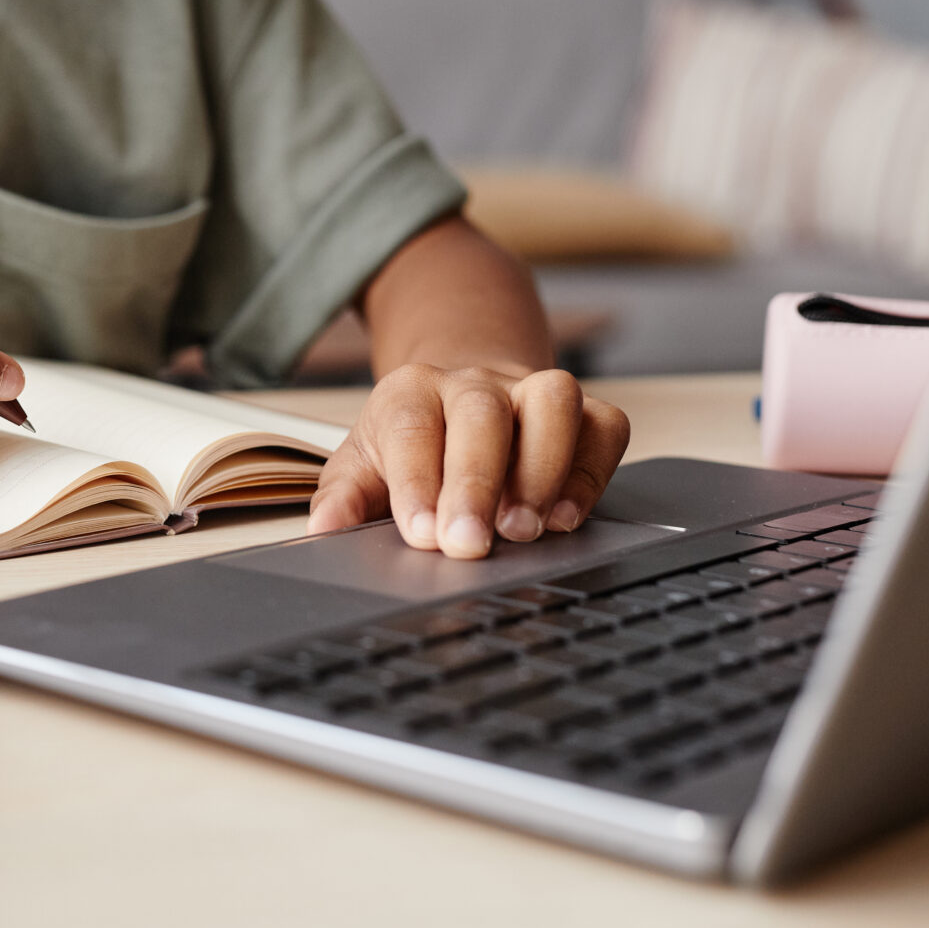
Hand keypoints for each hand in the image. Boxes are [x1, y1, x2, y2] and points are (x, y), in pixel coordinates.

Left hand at [307, 364, 630, 557]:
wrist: (461, 397)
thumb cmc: (411, 445)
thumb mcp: (362, 468)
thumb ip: (342, 499)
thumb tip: (324, 531)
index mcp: (410, 392)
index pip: (412, 427)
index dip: (418, 481)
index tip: (423, 535)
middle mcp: (474, 384)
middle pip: (481, 414)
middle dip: (476, 482)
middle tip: (469, 544)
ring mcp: (533, 392)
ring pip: (553, 403)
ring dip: (542, 469)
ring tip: (522, 530)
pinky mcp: (585, 413)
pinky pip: (604, 426)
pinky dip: (591, 472)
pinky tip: (567, 517)